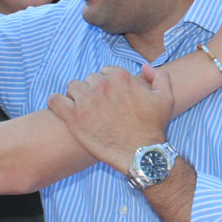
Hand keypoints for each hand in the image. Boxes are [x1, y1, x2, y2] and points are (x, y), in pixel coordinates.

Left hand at [47, 65, 173, 173]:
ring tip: (84, 112)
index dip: (107, 84)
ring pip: (72, 88)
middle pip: (89, 80)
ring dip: (76, 97)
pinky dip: (57, 104)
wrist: (141, 154)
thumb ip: (158, 76)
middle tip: (99, 108)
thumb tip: (144, 67)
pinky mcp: (73, 118)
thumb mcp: (166, 97)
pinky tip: (65, 112)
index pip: (104, 71)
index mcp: (120, 77)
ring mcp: (86, 101)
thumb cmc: (153, 127)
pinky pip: (55, 101)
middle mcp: (102, 85)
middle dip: (93, 91)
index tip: (110, 98)